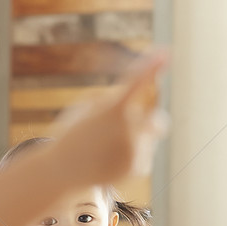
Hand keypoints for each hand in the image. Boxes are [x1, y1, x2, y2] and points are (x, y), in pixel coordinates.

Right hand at [49, 51, 168, 185]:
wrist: (61, 172)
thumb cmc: (72, 134)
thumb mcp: (85, 108)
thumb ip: (113, 99)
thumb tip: (138, 96)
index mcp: (113, 110)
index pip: (137, 82)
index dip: (152, 66)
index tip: (164, 51)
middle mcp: (129, 130)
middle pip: (158, 117)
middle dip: (152, 118)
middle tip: (137, 120)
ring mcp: (137, 151)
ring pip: (150, 137)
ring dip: (134, 138)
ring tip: (106, 149)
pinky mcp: (140, 168)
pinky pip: (145, 153)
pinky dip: (132, 154)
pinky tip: (110, 160)